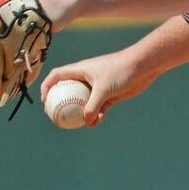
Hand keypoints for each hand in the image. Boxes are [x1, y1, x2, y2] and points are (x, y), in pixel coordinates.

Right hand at [40, 52, 157, 126]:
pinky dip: (97, 115)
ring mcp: (99, 87)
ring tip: (83, 123)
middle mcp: (88, 78)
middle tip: (58, 119)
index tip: (45, 101)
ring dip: (83, 114)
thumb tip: (86, 121)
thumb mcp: (104, 88)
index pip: (57, 76)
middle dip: (62, 105)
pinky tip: (99, 121)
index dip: (47, 87)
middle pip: (69, 92)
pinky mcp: (110, 94)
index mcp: (81, 70)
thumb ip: (93, 105)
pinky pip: (99, 108)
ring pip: (85, 103)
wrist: (143, 66)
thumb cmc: (121, 70)